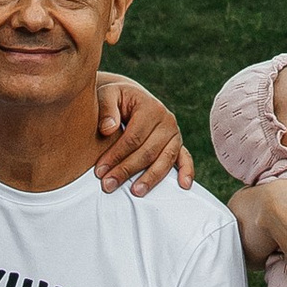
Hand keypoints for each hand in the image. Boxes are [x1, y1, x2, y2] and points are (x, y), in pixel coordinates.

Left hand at [94, 75, 191, 194]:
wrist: (129, 97)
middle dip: (127, 170)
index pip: (133, 137)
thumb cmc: (115, 98)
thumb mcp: (107, 94)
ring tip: (135, 192)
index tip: (99, 171)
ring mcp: (174, 133)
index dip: (116, 156)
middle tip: (108, 185)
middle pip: (148, 151)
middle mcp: (166, 120)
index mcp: (150, 107)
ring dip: (150, 177)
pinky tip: (183, 185)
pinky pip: (185, 158)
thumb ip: (106, 108)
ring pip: (165, 159)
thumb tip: (108, 129)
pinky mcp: (178, 144)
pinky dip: (186, 171)